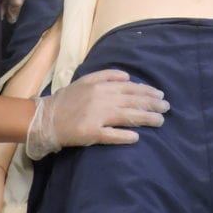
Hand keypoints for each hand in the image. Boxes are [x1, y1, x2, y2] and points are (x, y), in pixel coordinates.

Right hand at [25, 68, 168, 159]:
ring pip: (127, 117)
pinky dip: (124, 136)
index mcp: (101, 86)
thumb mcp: (85, 80)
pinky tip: (136, 137)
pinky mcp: (91, 133)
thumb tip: (128, 76)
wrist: (46, 118)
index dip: (147, 92)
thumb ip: (106, 75)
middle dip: (152, 105)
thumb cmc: (67, 99)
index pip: (130, 88)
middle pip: (133, 102)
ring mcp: (97, 116)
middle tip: (166, 108)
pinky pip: (111, 135)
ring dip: (145, 119)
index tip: (161, 96)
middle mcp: (102, 99)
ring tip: (159, 121)